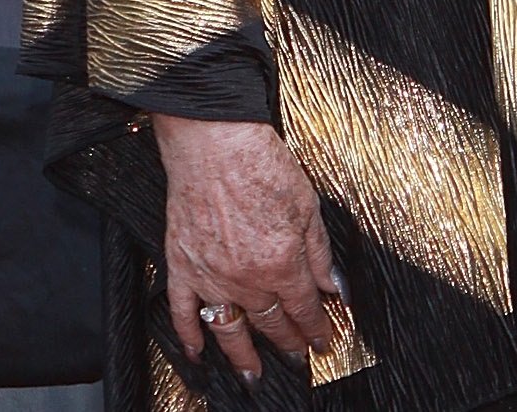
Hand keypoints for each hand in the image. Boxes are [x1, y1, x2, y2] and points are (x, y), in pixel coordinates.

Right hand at [155, 115, 342, 379]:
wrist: (214, 143)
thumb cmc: (260, 164)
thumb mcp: (307, 205)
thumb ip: (320, 252)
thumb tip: (334, 286)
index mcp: (281, 263)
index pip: (304, 308)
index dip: (317, 327)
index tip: (324, 340)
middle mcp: (246, 278)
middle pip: (271, 323)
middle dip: (289, 344)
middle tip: (299, 358)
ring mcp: (210, 276)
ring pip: (229, 329)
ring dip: (243, 356)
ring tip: (254, 375)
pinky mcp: (182, 265)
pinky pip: (182, 312)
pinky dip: (188, 336)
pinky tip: (196, 353)